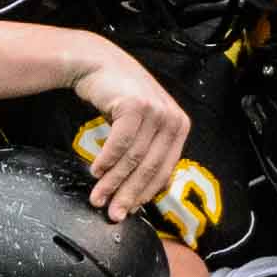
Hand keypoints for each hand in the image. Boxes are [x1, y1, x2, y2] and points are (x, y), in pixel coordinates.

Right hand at [70, 44, 191, 221]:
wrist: (98, 63)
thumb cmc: (118, 97)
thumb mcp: (142, 124)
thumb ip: (147, 150)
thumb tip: (139, 192)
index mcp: (180, 127)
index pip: (165, 170)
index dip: (145, 194)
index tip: (130, 210)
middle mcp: (172, 118)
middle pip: (150, 168)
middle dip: (129, 195)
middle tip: (113, 213)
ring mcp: (156, 111)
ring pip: (133, 160)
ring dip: (113, 182)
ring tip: (98, 197)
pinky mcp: (135, 106)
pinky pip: (120, 144)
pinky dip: (106, 162)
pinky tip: (96, 171)